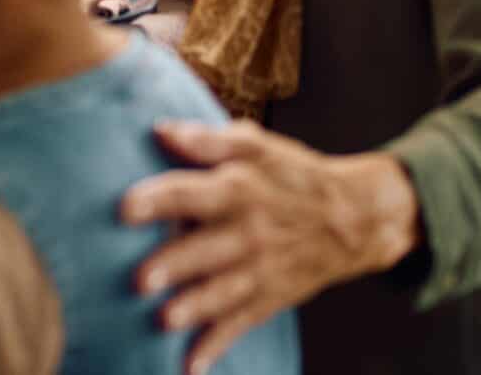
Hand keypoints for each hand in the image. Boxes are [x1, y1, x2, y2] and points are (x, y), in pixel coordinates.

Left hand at [120, 121, 419, 372]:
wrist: (356, 219)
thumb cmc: (294, 176)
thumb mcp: (257, 146)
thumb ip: (207, 140)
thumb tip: (161, 130)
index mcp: (238, 189)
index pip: (192, 193)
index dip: (159, 199)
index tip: (125, 208)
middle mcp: (248, 233)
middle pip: (206, 249)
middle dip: (174, 265)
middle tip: (141, 278)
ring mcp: (260, 270)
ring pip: (223, 292)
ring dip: (194, 307)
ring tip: (165, 319)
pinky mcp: (269, 297)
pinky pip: (241, 324)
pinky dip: (216, 346)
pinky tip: (190, 366)